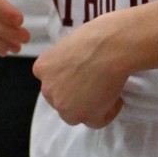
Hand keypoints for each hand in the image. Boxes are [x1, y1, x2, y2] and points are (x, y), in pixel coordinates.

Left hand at [33, 13, 127, 127]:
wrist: (112, 46)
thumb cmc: (99, 35)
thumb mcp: (71, 43)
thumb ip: (67, 59)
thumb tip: (79, 63)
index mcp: (42, 68)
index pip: (52, 82)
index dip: (70, 80)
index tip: (85, 74)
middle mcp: (47, 89)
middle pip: (61, 99)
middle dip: (77, 94)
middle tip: (97, 83)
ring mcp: (62, 105)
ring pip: (75, 113)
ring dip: (90, 105)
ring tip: (108, 90)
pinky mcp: (81, 115)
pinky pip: (96, 122)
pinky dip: (108, 112)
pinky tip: (115, 99)